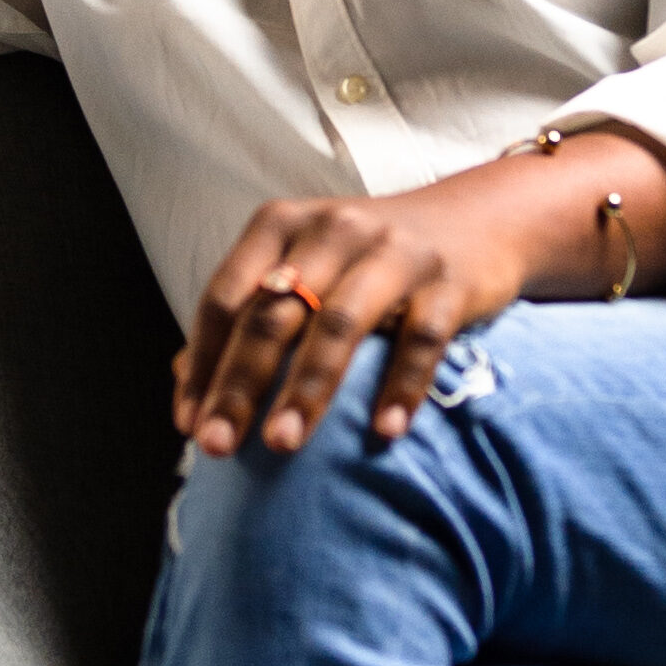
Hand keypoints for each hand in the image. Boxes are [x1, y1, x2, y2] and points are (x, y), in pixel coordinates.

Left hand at [175, 178, 543, 459]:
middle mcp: (333, 230)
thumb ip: (250, 314)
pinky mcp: (448, 281)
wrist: (478, 219)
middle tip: (217, 445)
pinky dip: (401, 385)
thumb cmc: (370, 258)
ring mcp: (393, 252)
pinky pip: (421, 337)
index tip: (190, 425)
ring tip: (282, 444)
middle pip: (274, 311)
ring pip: (339, 322)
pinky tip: (385, 431)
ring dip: (307, 387)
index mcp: (282, 225)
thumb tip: (187, 383)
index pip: (226, 297)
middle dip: (240, 383)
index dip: (204, 362)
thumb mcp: (304, 266)